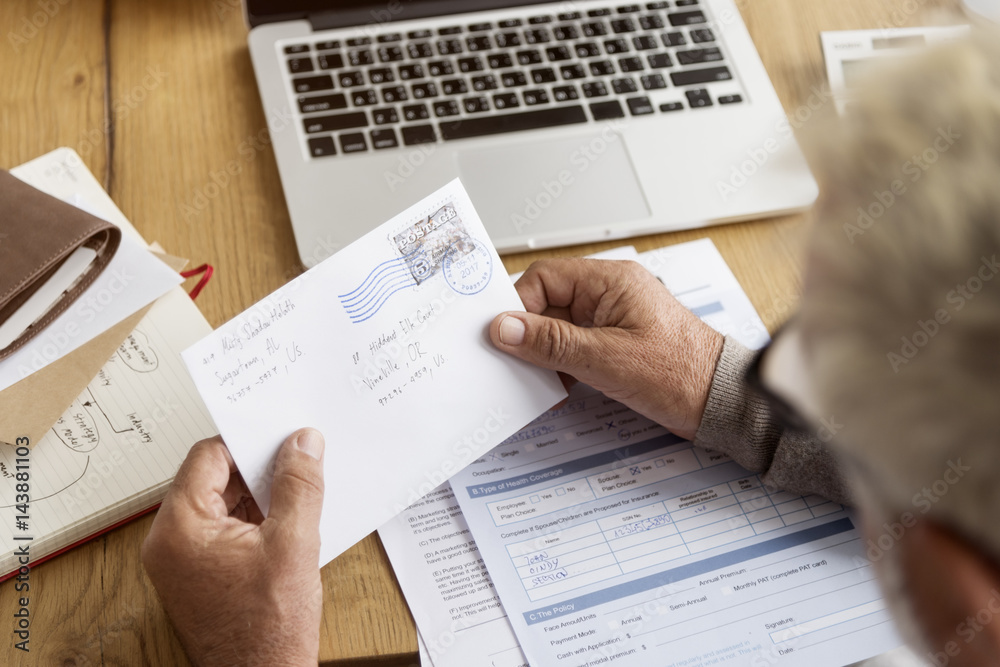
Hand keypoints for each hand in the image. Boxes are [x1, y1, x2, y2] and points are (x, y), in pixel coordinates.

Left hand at [142, 429, 325, 666]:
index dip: (248, 442)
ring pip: (219, 503)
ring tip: (298, 498)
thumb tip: (303, 442)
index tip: (283, 437)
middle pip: (212, 478)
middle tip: (298, 463)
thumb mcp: (294, 542)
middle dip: (257, 469)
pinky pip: (222, 529)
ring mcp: (180, 561)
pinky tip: (287, 524)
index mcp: (180, 527)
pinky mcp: (197, 575)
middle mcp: (169, 541)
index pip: (208, 457)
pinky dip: (253, 520)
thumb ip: (298, 484)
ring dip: (258, 496)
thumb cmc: (267, 628)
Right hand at [491, 259, 723, 440]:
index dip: (520, 305)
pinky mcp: (616, 345)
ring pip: (559, 328)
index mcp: (611, 281)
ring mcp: (613, 320)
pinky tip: (557, 388)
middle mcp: (610, 294)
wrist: (722, 403)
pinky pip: (574, 347)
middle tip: (513, 361)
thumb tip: (506, 328)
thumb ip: (551, 342)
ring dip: (545, 354)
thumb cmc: (682, 373)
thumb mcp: (605, 359)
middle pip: (548, 303)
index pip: (545, 277)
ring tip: (539, 380)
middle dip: (530, 334)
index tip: (505, 336)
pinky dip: (561, 366)